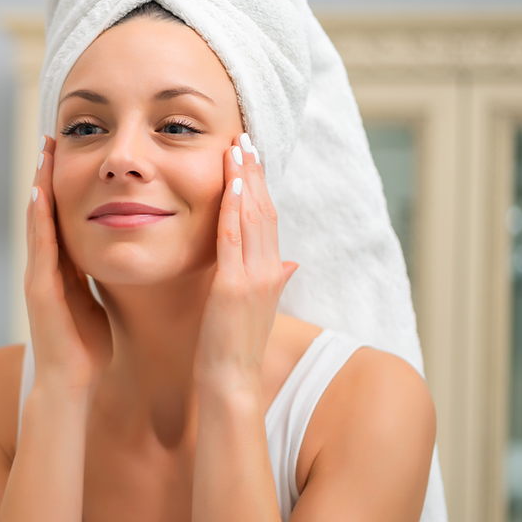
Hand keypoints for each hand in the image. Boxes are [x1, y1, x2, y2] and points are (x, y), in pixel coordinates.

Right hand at [25, 135, 112, 396]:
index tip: (70, 152)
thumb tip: (114, 258)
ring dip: (40, 186)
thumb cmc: (86, 349)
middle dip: (48, 174)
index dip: (64, 185)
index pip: (62, 218)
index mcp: (62, 271)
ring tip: (45, 152)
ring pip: (38, 223)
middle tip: (51, 137)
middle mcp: (46, 269)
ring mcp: (39, 278)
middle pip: (45, 212)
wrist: (71, 385)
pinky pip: (40, 249)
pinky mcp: (40, 292)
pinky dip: (39, 221)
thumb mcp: (96, 302)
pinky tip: (42, 195)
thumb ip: (97, 280)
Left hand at [194, 135, 296, 392]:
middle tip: (247, 138)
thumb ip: (272, 282)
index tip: (254, 158)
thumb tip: (291, 263)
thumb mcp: (256, 310)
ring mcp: (253, 278)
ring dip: (245, 180)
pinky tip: (230, 184)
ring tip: (238, 148)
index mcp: (273, 275)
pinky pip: (233, 239)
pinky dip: (233, 208)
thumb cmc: (234, 349)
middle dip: (256, 172)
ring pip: (252, 218)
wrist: (231, 383)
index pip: (269, 220)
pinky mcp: (233, 287)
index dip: (262, 187)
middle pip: (265, 210)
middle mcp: (269, 272)